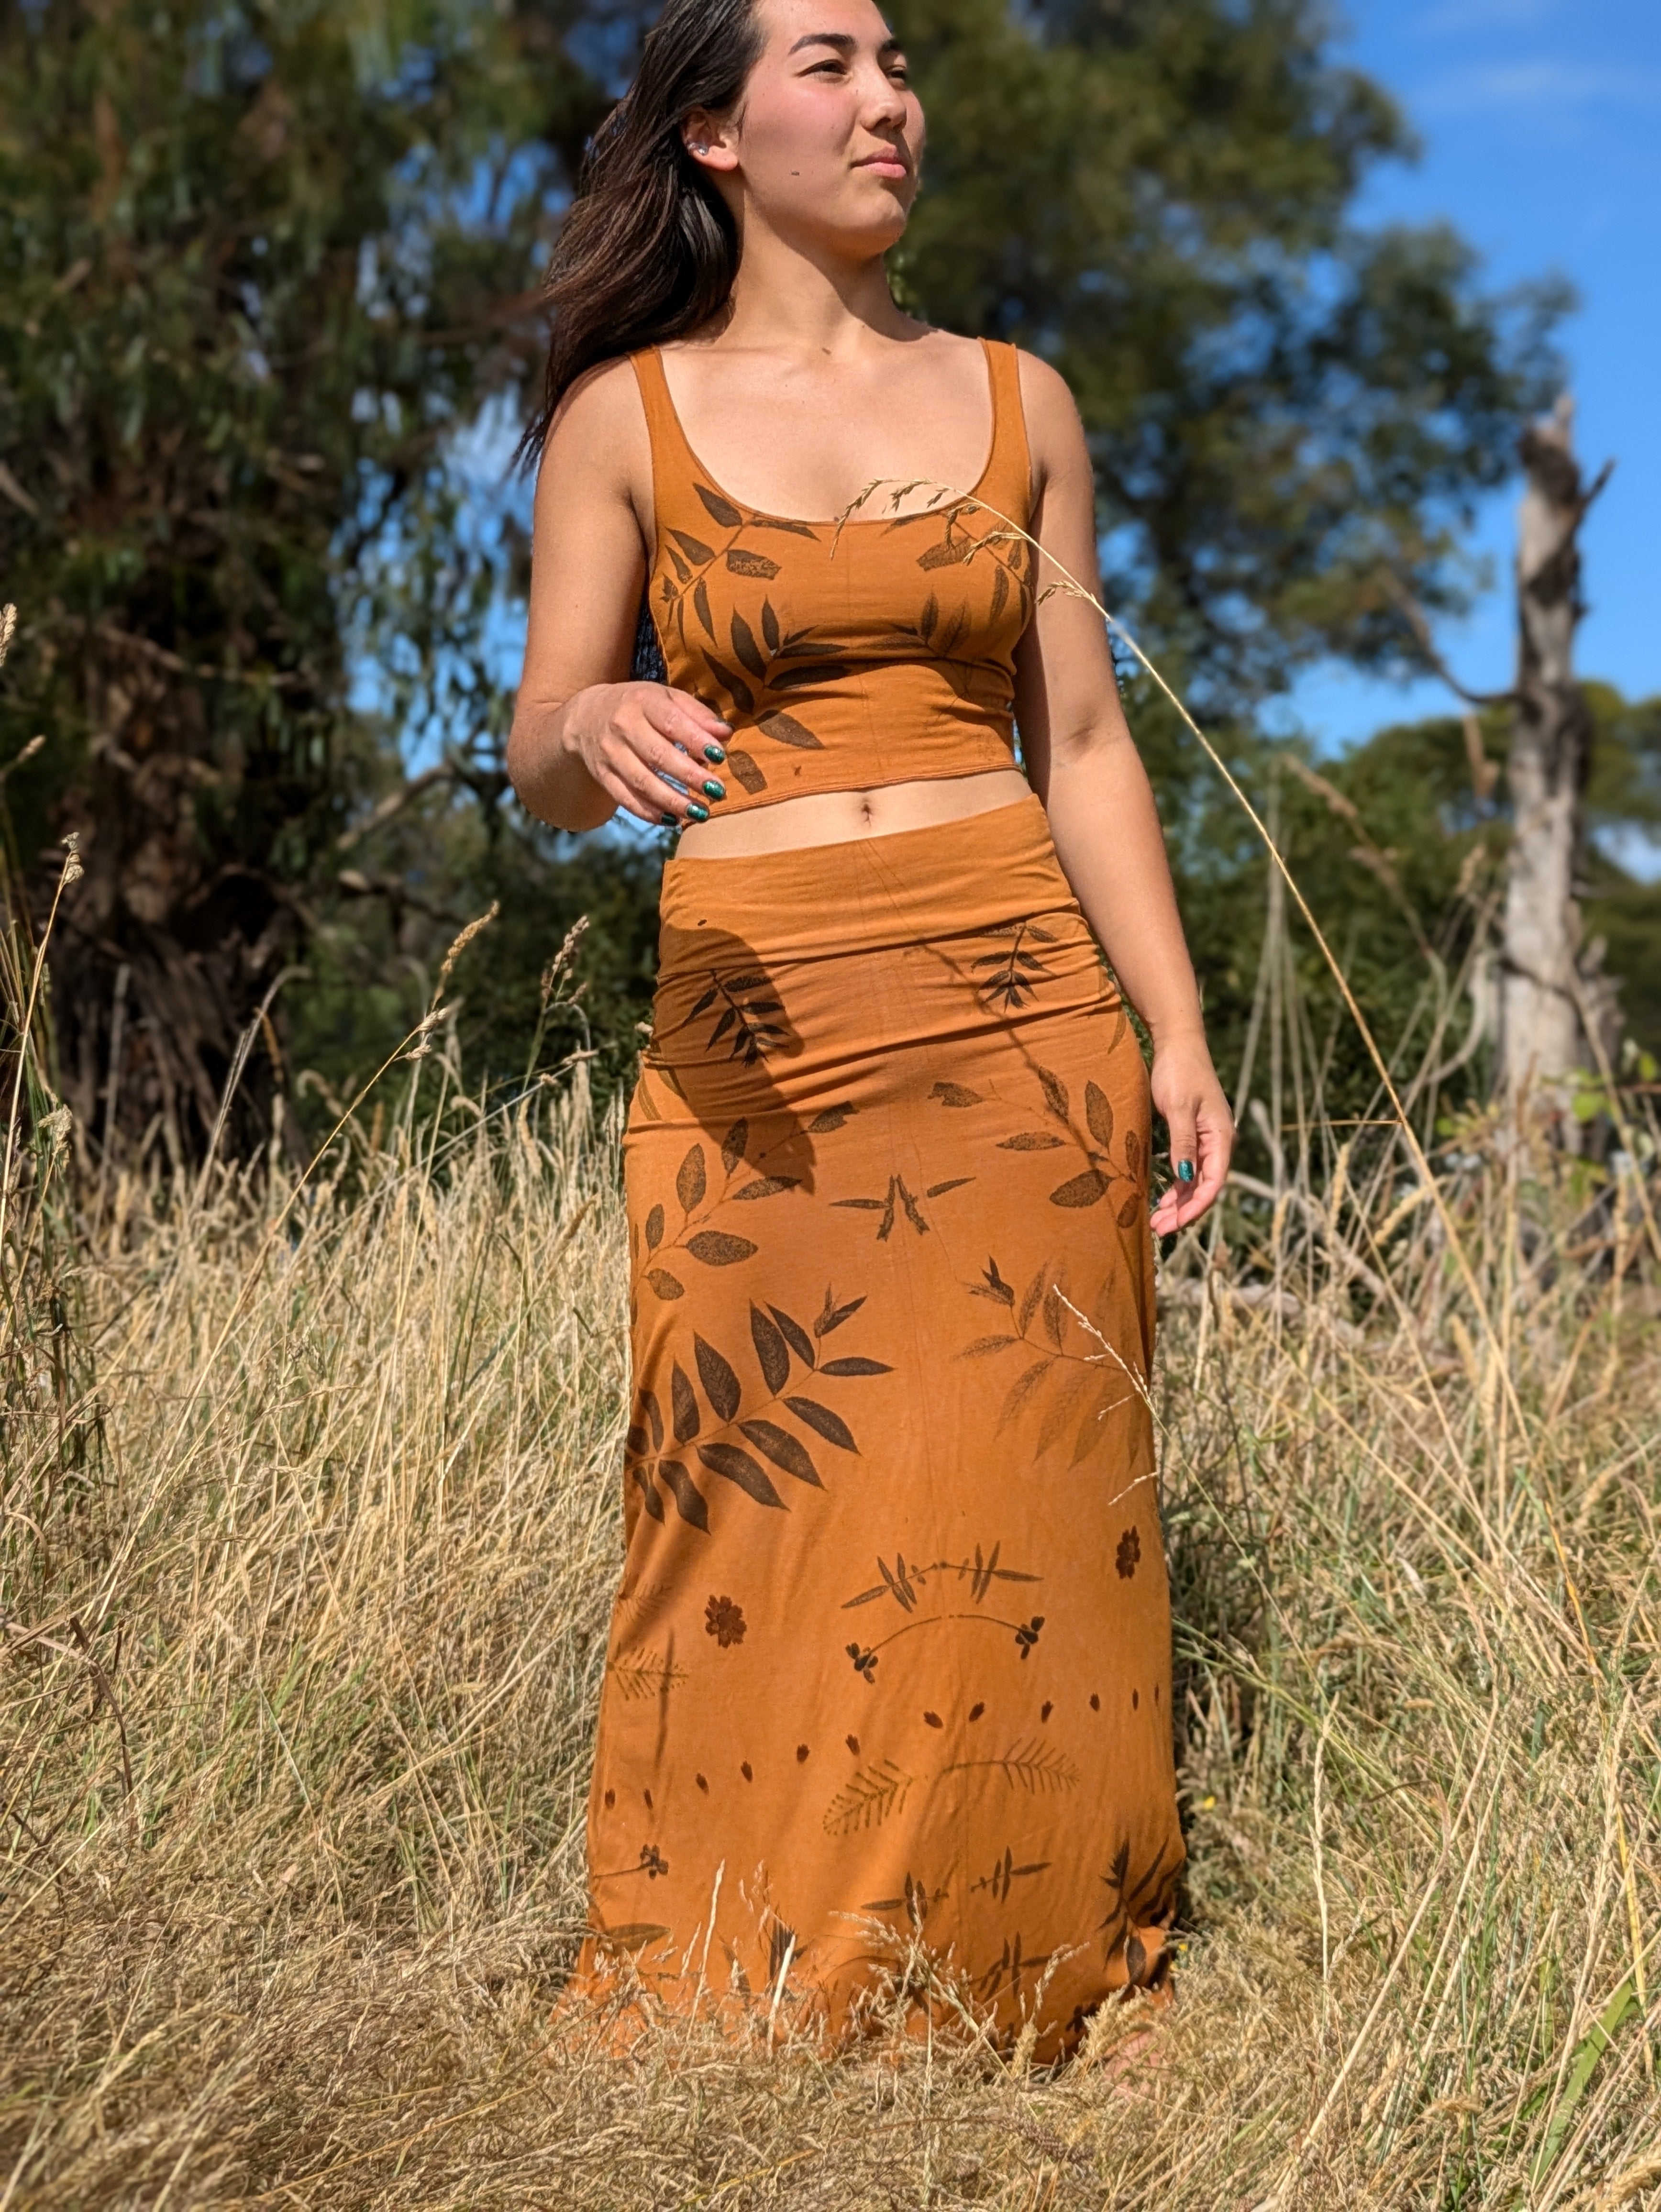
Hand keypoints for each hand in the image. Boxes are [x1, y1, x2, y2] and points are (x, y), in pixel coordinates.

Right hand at [562, 681, 732, 826]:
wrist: (587, 716)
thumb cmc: (640, 707)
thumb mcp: (667, 698)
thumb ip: (697, 714)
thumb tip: (725, 734)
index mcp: (643, 702)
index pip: (671, 722)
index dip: (696, 740)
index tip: (719, 757)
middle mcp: (623, 726)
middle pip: (658, 755)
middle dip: (690, 776)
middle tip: (717, 791)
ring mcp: (610, 753)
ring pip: (642, 782)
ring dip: (673, 801)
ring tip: (701, 812)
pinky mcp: (603, 776)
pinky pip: (626, 799)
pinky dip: (650, 813)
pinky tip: (673, 820)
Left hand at [1148, 1034, 1231, 1234]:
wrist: (1178, 1044)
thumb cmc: (1179, 1072)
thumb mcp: (1178, 1107)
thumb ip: (1183, 1143)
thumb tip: (1184, 1177)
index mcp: (1221, 1137)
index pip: (1213, 1184)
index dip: (1194, 1208)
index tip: (1172, 1224)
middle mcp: (1218, 1142)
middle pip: (1204, 1187)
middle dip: (1183, 1212)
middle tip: (1157, 1230)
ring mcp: (1206, 1140)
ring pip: (1195, 1181)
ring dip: (1178, 1202)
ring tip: (1156, 1221)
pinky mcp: (1193, 1135)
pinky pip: (1188, 1169)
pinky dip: (1176, 1186)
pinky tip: (1161, 1199)